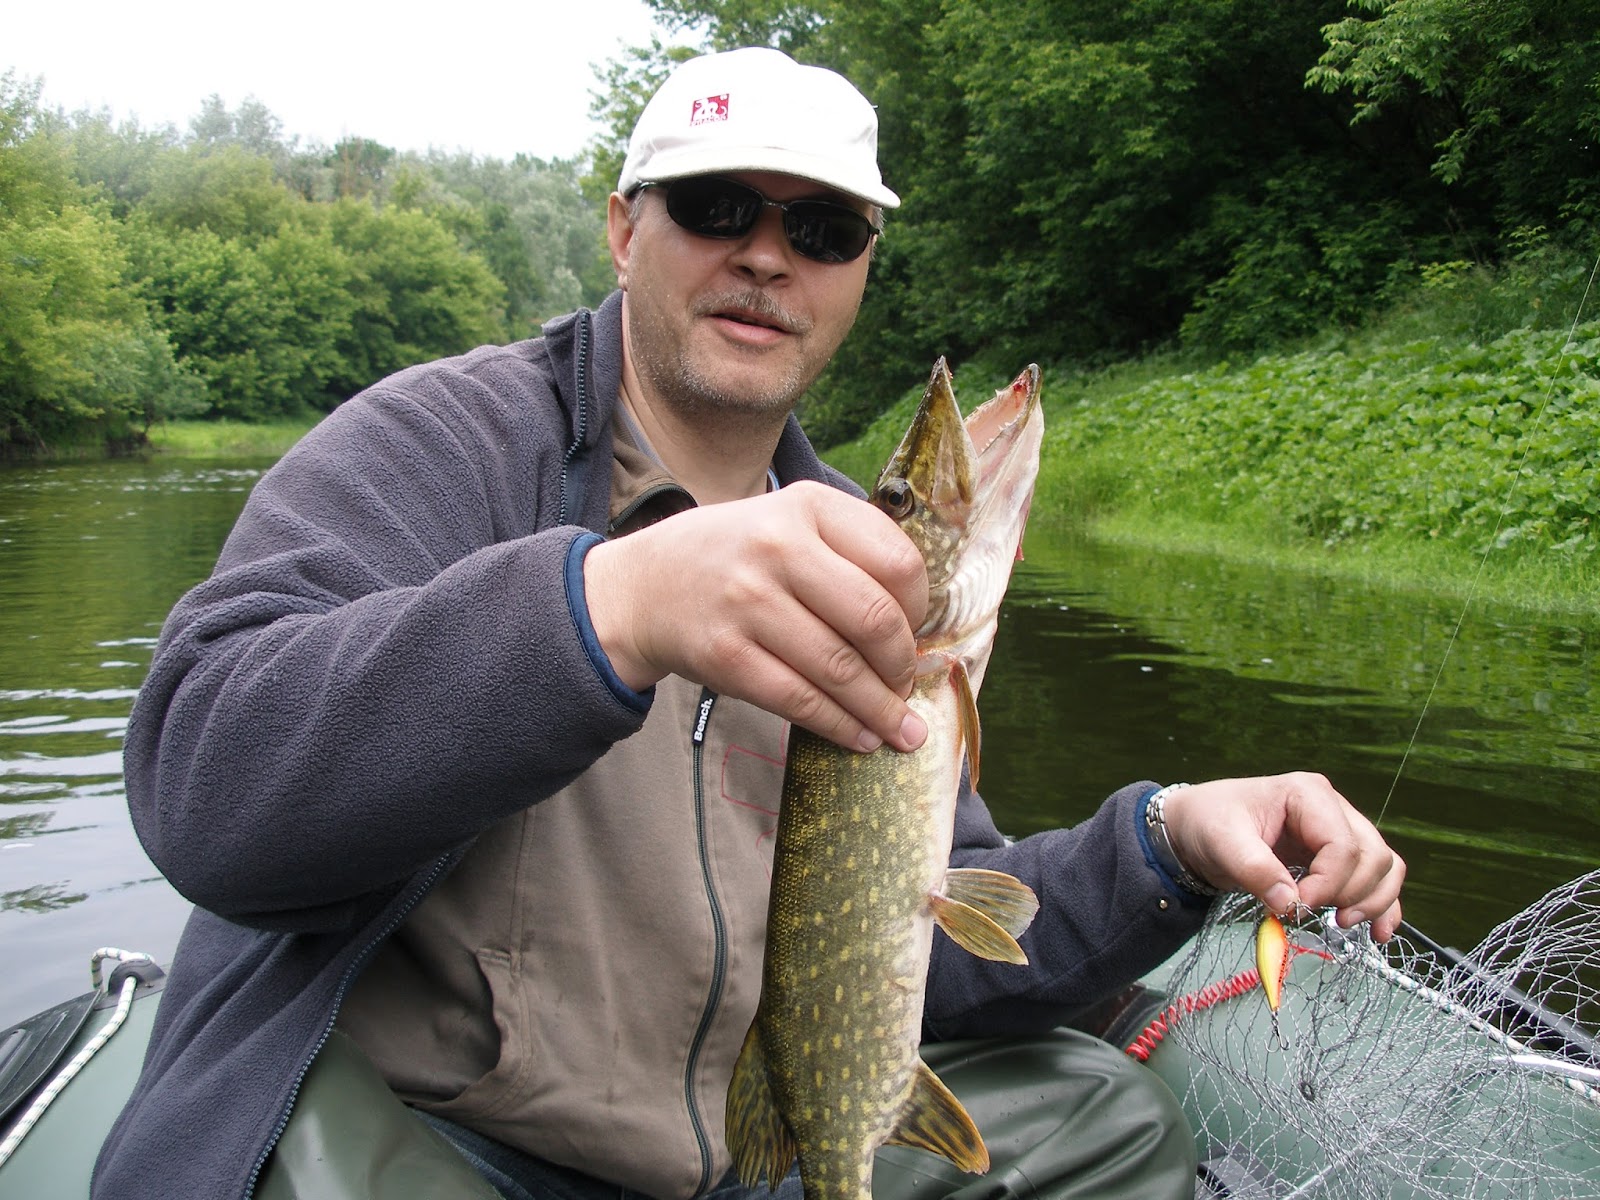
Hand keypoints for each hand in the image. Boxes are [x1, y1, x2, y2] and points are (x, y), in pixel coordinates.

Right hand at [582, 481, 929, 752]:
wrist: (643, 586)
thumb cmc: (735, 557)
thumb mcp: (789, 522)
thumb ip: (848, 553)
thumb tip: (917, 628)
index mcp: (808, 506)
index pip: (898, 562)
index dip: (920, 608)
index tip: (916, 632)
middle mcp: (779, 546)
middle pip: (874, 619)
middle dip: (902, 666)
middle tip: (907, 688)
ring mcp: (748, 601)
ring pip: (840, 669)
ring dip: (879, 709)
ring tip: (900, 731)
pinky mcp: (724, 654)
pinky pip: (798, 700)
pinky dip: (837, 725)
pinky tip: (858, 737)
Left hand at [1160, 772, 1405, 940]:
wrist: (1198, 827)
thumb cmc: (1209, 822)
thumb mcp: (1221, 842)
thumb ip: (1255, 870)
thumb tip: (1290, 903)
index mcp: (1307, 794)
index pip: (1342, 845)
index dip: (1327, 883)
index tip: (1297, 906)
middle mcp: (1333, 808)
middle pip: (1373, 856)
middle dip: (1352, 894)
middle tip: (1316, 915)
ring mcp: (1341, 829)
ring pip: (1384, 866)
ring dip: (1373, 901)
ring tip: (1344, 923)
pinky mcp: (1340, 855)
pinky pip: (1380, 877)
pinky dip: (1383, 904)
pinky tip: (1378, 932)